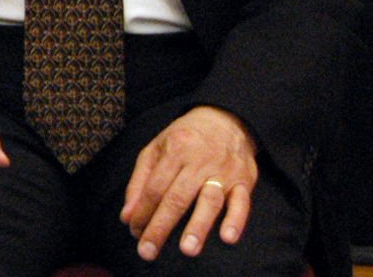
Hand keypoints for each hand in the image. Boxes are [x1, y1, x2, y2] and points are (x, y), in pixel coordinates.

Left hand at [120, 105, 259, 261]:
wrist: (226, 120)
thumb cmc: (185, 138)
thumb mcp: (156, 149)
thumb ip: (139, 182)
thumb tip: (127, 216)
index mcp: (174, 151)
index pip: (155, 187)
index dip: (143, 212)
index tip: (134, 233)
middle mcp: (199, 162)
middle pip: (177, 197)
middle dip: (161, 226)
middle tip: (148, 251)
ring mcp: (223, 172)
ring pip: (210, 201)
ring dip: (198, 226)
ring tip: (187, 249)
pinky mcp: (245, 181)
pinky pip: (243, 203)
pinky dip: (236, 220)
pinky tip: (227, 238)